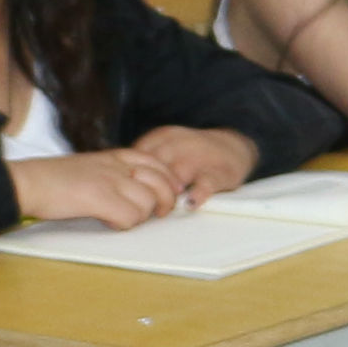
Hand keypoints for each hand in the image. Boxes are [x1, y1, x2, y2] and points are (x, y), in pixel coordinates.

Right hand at [12, 146, 187, 229]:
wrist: (27, 182)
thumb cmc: (54, 179)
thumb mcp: (91, 166)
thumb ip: (114, 174)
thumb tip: (137, 192)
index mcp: (115, 156)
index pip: (158, 163)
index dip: (168, 182)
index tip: (164, 196)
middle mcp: (117, 165)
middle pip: (162, 183)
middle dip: (164, 202)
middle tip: (155, 214)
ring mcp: (109, 180)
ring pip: (148, 203)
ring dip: (139, 217)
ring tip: (120, 218)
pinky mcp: (99, 198)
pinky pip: (130, 217)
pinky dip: (123, 225)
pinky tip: (108, 222)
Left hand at [136, 124, 258, 203]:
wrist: (233, 147)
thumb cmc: (190, 155)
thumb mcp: (165, 148)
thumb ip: (142, 162)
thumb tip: (115, 183)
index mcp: (162, 137)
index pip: (138, 156)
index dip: (129, 176)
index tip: (125, 191)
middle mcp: (180, 144)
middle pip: (155, 167)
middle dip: (147, 187)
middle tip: (140, 205)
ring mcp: (200, 158)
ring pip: (178, 174)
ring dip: (168, 193)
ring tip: (162, 209)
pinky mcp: (219, 173)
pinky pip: (206, 183)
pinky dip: (197, 194)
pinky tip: (189, 203)